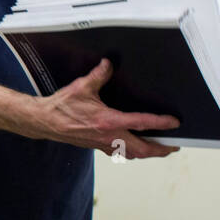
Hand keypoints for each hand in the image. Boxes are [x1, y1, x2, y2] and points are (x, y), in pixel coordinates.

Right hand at [30, 58, 180, 158]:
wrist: (45, 121)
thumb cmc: (61, 107)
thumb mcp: (82, 87)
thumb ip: (99, 75)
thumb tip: (109, 64)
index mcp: (108, 121)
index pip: (142, 123)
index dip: (161, 123)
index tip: (174, 123)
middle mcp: (108, 136)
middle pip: (142, 149)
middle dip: (160, 149)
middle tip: (173, 147)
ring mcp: (103, 143)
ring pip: (132, 155)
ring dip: (147, 153)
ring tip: (159, 150)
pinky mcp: (96, 146)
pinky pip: (119, 153)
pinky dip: (132, 152)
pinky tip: (133, 147)